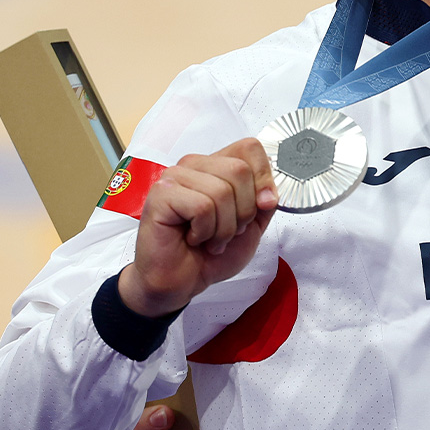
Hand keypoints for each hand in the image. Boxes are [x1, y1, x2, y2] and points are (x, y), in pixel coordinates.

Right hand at [117, 138, 277, 317]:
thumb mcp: (253, 225)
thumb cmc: (211, 253)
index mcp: (216, 166)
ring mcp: (174, 177)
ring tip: (209, 238)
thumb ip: (264, 201)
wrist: (181, 281)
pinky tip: (193, 238)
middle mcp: (194, 166)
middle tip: (227, 230)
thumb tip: (268, 192)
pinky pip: (202, 207)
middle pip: (240, 169)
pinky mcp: (160, 194)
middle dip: (244, 211)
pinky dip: (205, 231)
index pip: (249, 147)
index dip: (263, 179)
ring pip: (222, 190)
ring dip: (224, 227)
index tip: (260, 206)